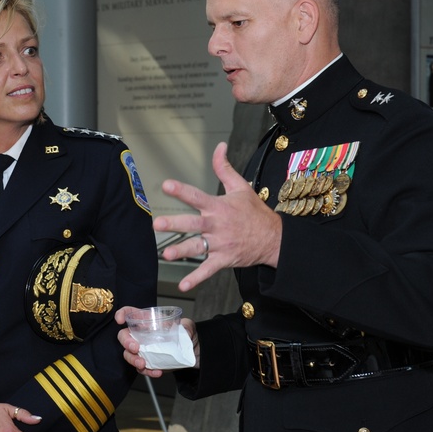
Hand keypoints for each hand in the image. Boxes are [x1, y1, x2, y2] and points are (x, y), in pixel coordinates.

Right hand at [115, 307, 198, 376]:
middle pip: (124, 336)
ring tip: (143, 364)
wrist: (192, 353)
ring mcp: (143, 349)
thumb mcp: (188, 326)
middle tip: (135, 348)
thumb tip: (185, 331)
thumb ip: (186, 326)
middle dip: (125, 342)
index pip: (131, 313)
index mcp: (148, 321)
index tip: (120, 320)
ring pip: (128, 354)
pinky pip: (141, 368)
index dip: (122, 314)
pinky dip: (147, 371)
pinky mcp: (148, 362)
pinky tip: (157, 372)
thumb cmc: (186, 335)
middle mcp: (142, 335)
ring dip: (133, 359)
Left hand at [154, 142, 282, 291]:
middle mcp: (217, 225)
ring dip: (183, 251)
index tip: (167, 185)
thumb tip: (219, 147)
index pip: (197, 196)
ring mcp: (221, 244)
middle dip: (175, 224)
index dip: (182, 190)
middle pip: (193, 224)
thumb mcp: (241, 187)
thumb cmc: (255, 212)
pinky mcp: (224, 259)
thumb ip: (224, 168)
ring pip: (198, 247)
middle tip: (158, 224)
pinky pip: (208, 270)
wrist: (274, 238)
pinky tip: (184, 285)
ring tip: (167, 253)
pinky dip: (196, 278)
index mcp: (219, 207)